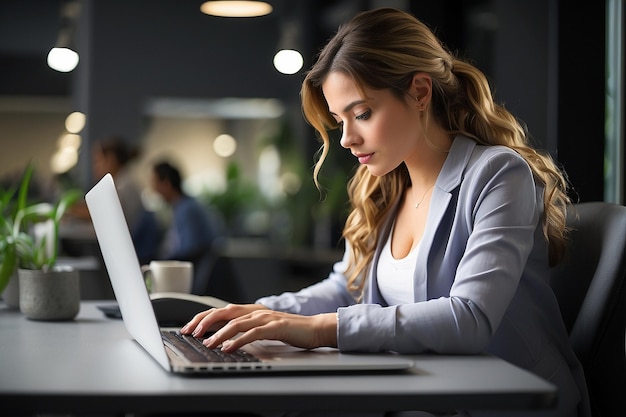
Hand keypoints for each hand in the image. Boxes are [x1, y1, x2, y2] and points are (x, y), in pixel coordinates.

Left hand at [180, 304, 337, 351]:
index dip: (203, 317)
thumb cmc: (290, 330)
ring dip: (219, 333)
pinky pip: (253, 333)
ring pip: (236, 323)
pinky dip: (238, 340)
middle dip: (204, 322)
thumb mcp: (263, 327)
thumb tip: (224, 338)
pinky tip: (229, 347)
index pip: (222, 310)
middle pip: (224, 312)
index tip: (189, 328)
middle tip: (191, 332)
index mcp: (251, 310)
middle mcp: (256, 311)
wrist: (315, 328)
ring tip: (207, 343)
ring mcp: (266, 317)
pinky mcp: (276, 327)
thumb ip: (247, 328)